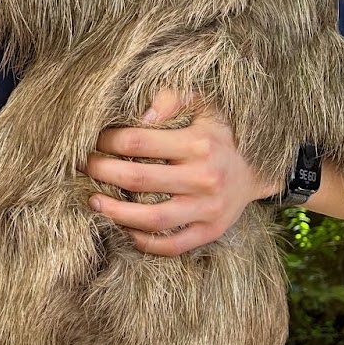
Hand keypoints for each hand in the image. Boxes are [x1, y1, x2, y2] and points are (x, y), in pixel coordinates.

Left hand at [82, 89, 275, 256]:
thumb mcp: (204, 105)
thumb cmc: (221, 133)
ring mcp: (207, 209)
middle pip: (137, 180)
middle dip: (101, 172)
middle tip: (83, 167)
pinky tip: (124, 230)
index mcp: (199, 144)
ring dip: (115, 212)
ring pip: (151, 218)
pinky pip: (171, 245)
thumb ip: (171, 99)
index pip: (138, 143)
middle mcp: (204, 178)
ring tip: (93, 202)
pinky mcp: (210, 231)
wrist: (259, 168)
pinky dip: (144, 242)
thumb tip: (139, 116)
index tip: (93, 141)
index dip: (107, 142)